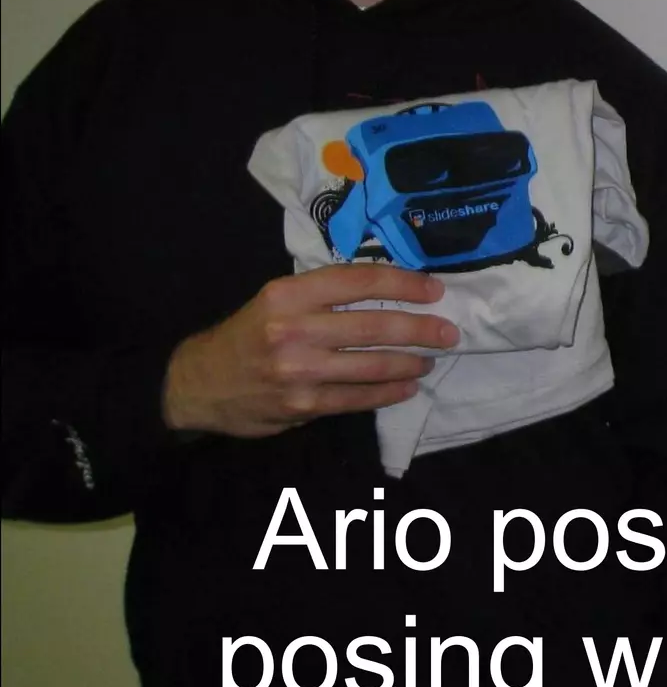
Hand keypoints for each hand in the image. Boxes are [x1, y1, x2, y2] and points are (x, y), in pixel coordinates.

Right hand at [162, 265, 456, 437]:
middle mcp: (294, 328)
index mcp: (290, 293)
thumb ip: (325, 294)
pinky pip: (357, 398)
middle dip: (420, 328)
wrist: (197, 384)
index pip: (360, 281)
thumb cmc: (248, 334)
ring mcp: (298, 370)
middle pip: (374, 325)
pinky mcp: (302, 404)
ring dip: (409, 362)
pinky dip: (388, 393)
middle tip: (448, 331)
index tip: (435, 290)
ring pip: (372, 364)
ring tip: (430, 358)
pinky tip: (407, 386)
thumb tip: (392, 289)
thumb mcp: (277, 300)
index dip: (404, 283)